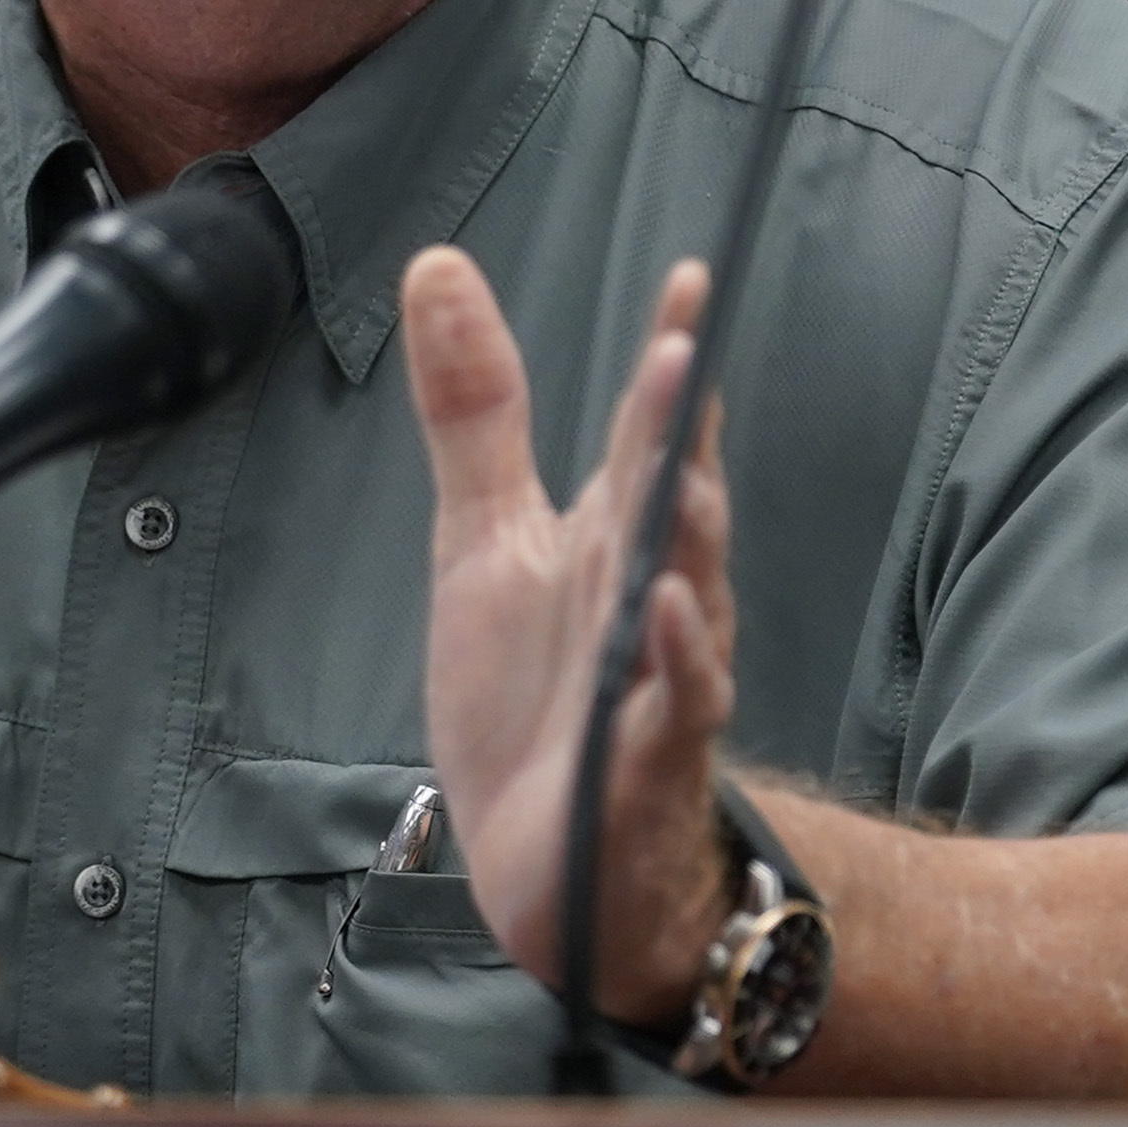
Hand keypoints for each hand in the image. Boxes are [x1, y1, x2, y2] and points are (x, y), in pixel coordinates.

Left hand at [402, 247, 736, 1025]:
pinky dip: (679, 659)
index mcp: (610, 534)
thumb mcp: (482, 539)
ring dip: (691, 534)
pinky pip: (679, 702)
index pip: (649, 432)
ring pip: (690, 592)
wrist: (548, 861)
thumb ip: (473, 412)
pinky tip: (669, 611)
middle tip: (685, 350)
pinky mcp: (648, 756)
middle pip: (672, 497)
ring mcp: (656, 673)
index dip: (671, 360)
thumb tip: (437, 265)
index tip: (690, 278)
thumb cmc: (532, 695)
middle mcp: (649, 590)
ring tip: (683, 473)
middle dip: (681, 430)